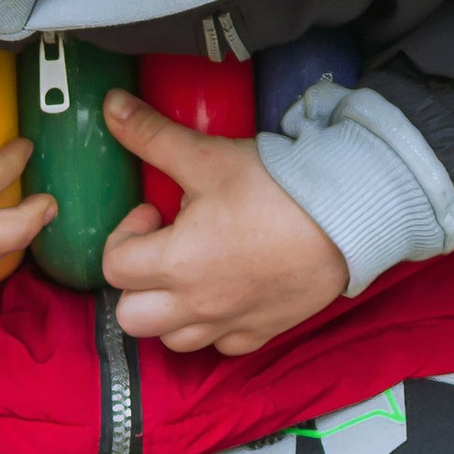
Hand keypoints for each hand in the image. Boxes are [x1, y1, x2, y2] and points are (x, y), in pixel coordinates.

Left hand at [98, 90, 348, 354]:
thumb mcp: (205, 156)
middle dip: (136, 282)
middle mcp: (197, 304)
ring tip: (190, 271)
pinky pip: (224, 347)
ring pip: (174, 340)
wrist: (344, 217)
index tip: (154, 211)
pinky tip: (227, 292)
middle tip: (163, 246)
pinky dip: (216, 327)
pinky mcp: (264, 331)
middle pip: (132, 317)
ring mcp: (231, 323)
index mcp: (175, 263)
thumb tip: (110, 106)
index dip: (125, 233)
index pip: (114, 266)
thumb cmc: (272, 188)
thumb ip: (151, 135)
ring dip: (169, 311)